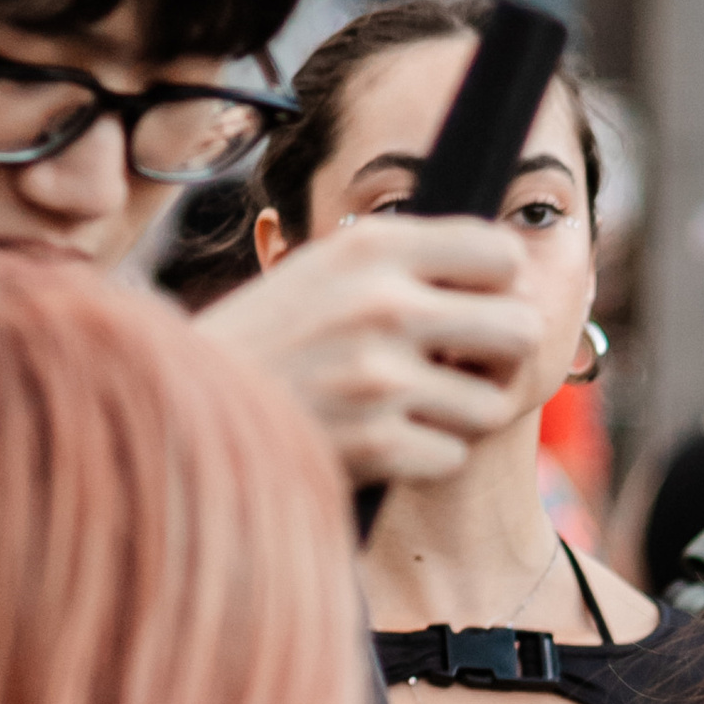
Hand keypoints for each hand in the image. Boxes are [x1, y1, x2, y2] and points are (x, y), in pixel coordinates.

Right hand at [200, 218, 542, 486]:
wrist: (182, 411)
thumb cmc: (268, 341)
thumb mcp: (325, 271)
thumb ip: (407, 262)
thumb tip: (510, 264)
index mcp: (371, 246)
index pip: (500, 252)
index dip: (499, 285)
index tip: (477, 303)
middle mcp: (382, 304)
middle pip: (521, 328)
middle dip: (501, 354)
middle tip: (468, 364)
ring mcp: (380, 378)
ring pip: (492, 404)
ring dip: (461, 413)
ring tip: (414, 406)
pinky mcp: (376, 444)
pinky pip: (452, 455)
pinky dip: (423, 456)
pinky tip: (382, 441)